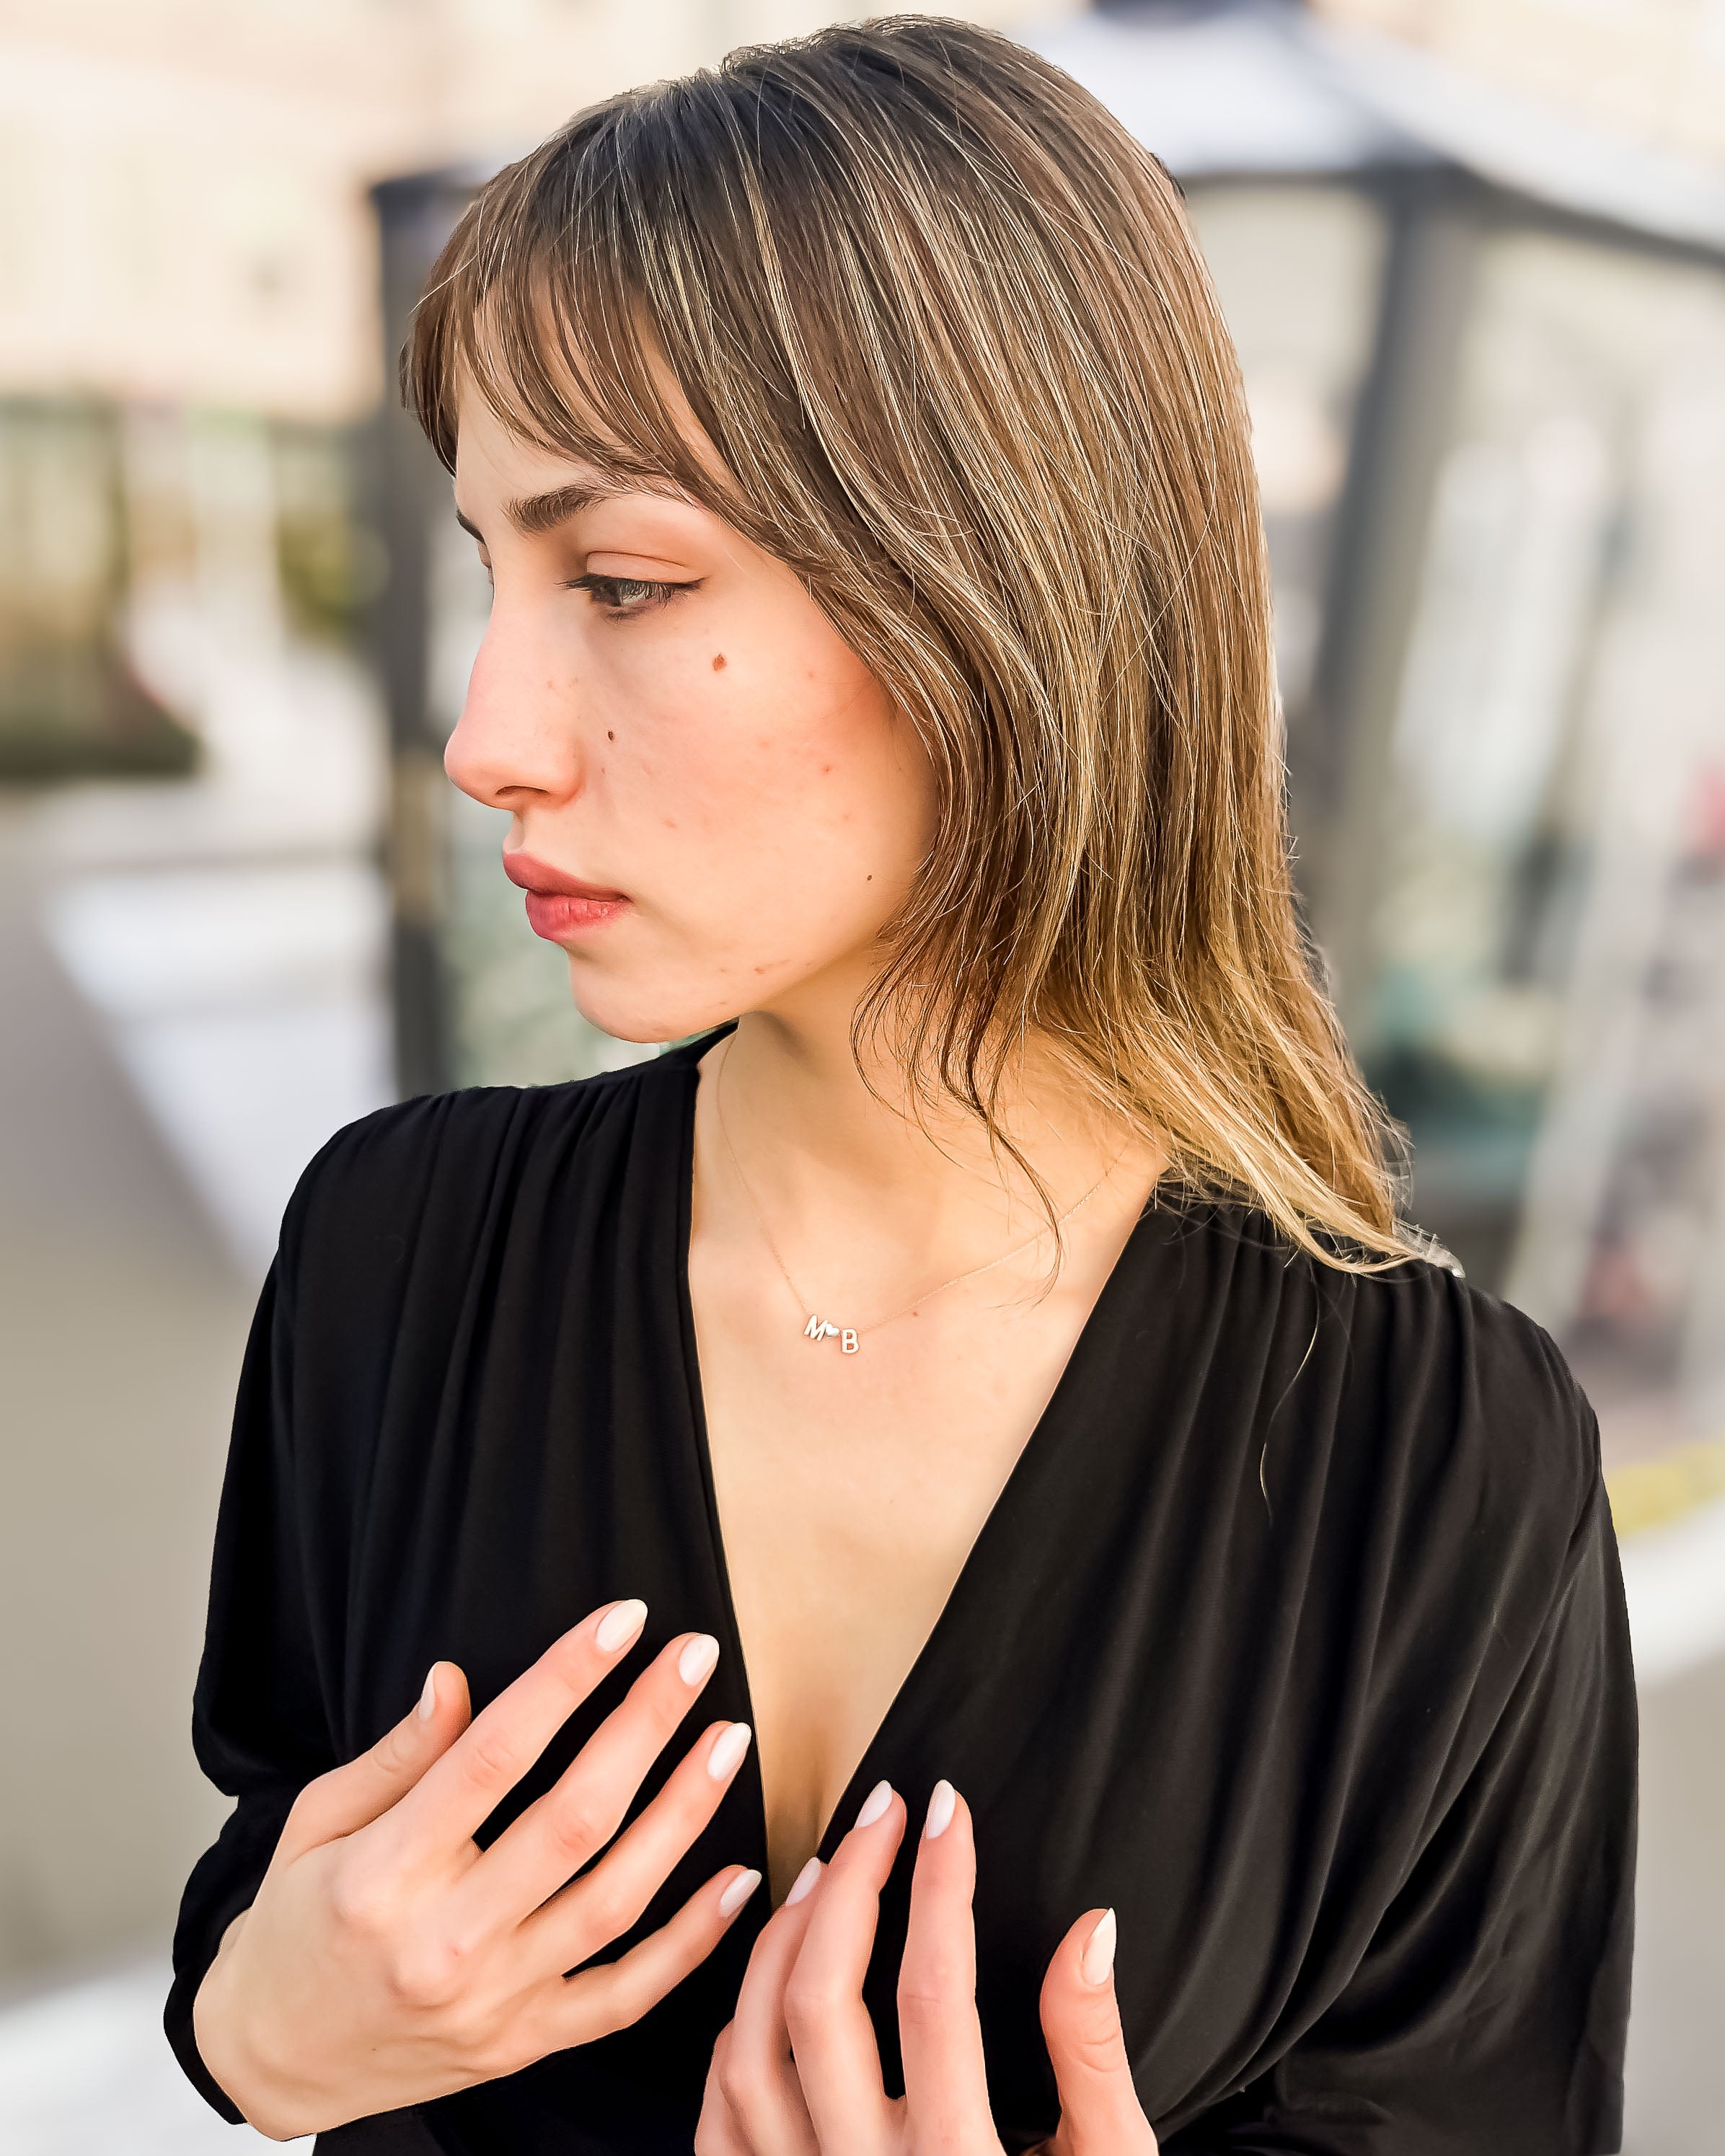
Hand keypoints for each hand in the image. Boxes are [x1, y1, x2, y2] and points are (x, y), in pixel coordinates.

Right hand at [193, 1599, 760, 2138]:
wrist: (275, 2058)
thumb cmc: (296, 1924)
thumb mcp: (316, 1822)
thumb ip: (397, 1756)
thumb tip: (454, 1682)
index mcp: (383, 1876)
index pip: (494, 1756)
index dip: (566, 1679)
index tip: (622, 1620)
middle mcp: (444, 1943)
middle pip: (573, 1819)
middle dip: (645, 1725)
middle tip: (694, 1657)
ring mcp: (493, 2002)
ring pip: (616, 1898)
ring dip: (684, 1813)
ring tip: (727, 1739)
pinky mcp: (525, 2044)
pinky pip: (628, 1994)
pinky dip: (694, 1941)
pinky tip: (740, 1880)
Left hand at [696, 1779, 1156, 2155]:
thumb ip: (1091, 2051)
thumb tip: (1091, 1928)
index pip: (936, 1992)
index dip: (941, 1882)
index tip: (948, 1809)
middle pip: (823, 2001)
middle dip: (850, 1882)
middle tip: (883, 1814)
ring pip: (750, 2045)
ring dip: (779, 1940)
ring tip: (826, 1872)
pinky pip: (719, 2114)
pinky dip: (735, 2027)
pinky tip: (770, 1976)